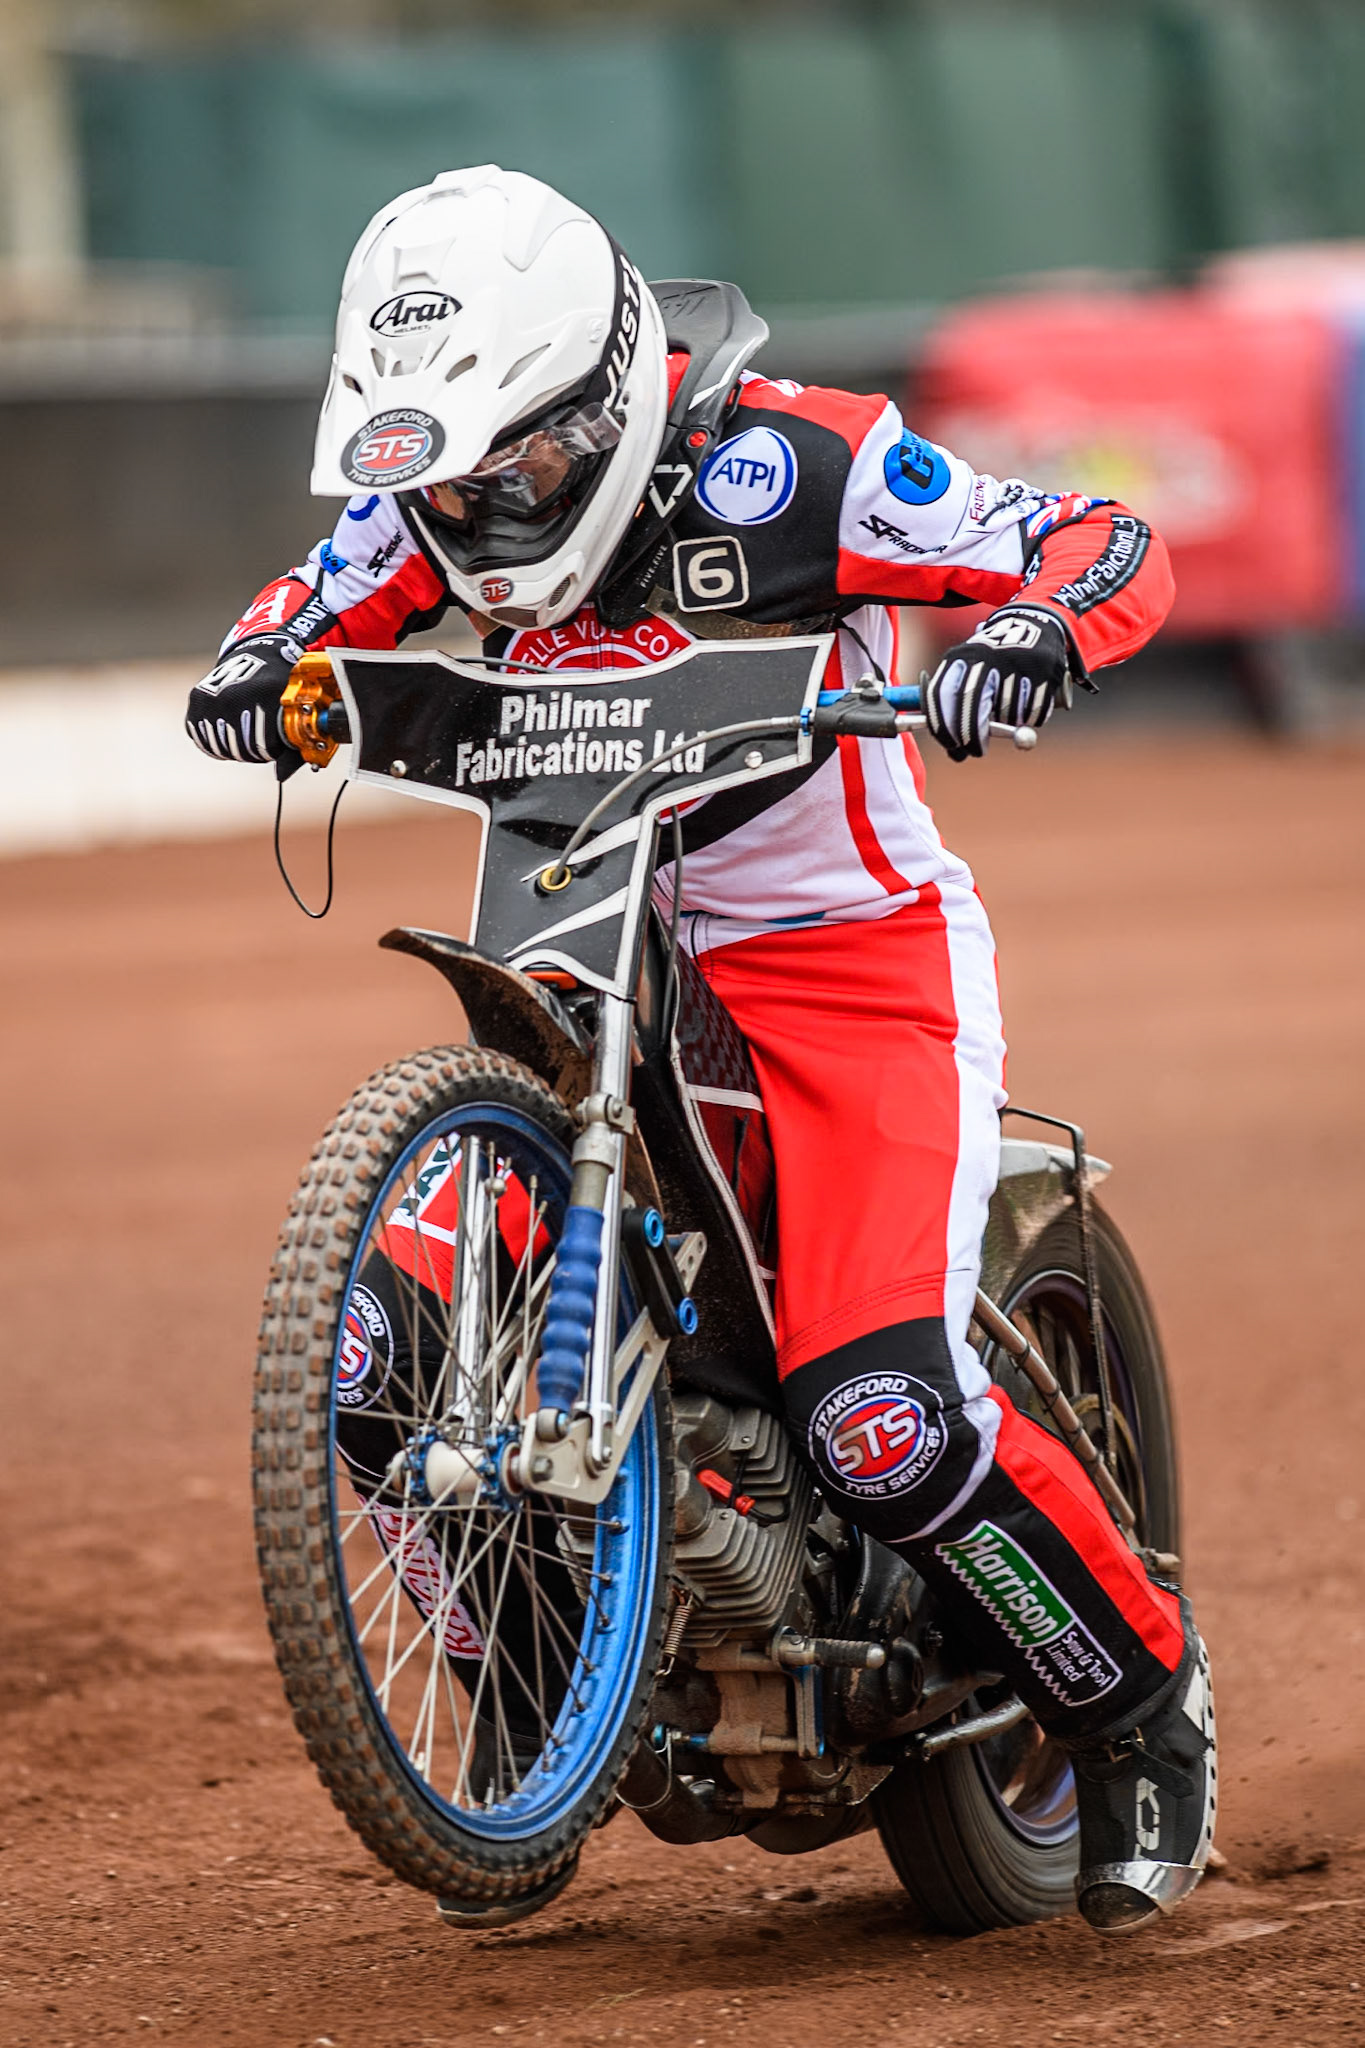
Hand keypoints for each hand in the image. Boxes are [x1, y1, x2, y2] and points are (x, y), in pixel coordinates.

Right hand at [185, 633, 303, 772]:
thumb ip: (293, 747)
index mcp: (261, 695)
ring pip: (221, 748)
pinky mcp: (196, 700)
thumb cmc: (283, 686)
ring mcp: (212, 697)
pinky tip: (230, 731)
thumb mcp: (294, 712)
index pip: (264, 749)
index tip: (278, 741)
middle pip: (241, 750)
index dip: (273, 751)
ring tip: (247, 734)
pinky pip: (204, 739)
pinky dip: (217, 742)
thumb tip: (280, 777)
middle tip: (262, 740)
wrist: (260, 654)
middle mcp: (232, 694)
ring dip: (235, 748)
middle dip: (255, 752)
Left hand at [923, 605, 1073, 760]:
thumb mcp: (969, 674)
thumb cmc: (993, 664)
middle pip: (973, 703)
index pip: (943, 694)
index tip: (951, 745)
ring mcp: (1017, 661)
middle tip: (976, 750)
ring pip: (1007, 712)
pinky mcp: (1044, 670)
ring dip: (1007, 724)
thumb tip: (955, 755)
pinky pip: (1033, 712)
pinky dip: (1029, 719)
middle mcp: (987, 655)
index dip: (944, 725)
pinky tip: (1026, 706)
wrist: (1033, 627)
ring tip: (1008, 713)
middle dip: (972, 735)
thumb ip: (958, 712)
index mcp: (962, 656)